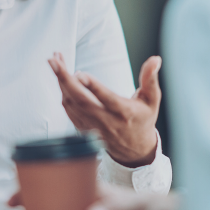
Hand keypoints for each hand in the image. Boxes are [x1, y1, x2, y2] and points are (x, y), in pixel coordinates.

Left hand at [49, 52, 161, 166]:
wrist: (134, 150)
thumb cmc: (143, 119)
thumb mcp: (152, 100)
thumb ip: (150, 79)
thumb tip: (155, 59)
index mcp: (124, 112)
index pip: (107, 99)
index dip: (93, 87)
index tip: (80, 73)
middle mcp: (106, 121)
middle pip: (81, 101)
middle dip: (65, 79)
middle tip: (54, 60)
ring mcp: (93, 127)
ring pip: (72, 104)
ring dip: (61, 82)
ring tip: (55, 62)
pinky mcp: (84, 129)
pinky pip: (69, 110)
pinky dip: (63, 93)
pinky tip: (61, 78)